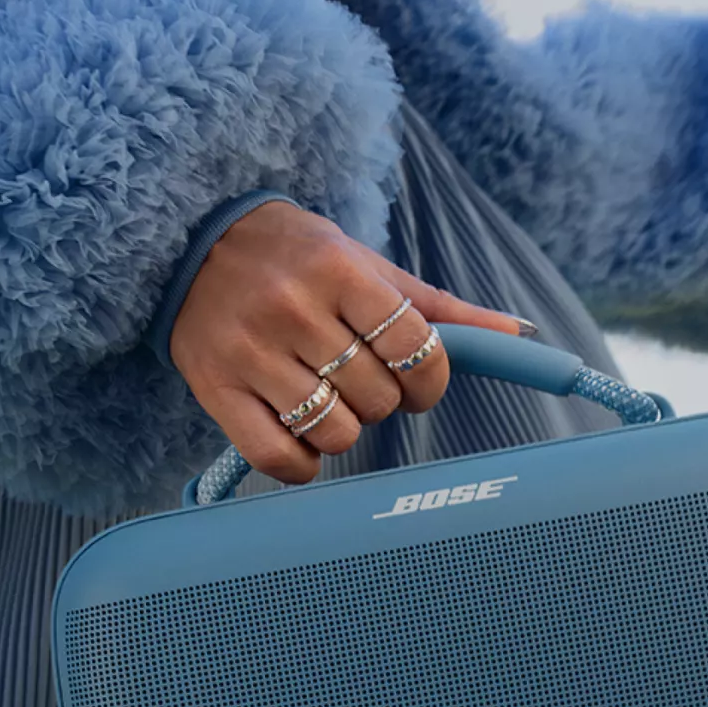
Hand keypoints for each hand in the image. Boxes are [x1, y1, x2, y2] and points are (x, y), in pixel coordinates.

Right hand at [169, 203, 526, 484]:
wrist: (191, 241)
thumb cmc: (293, 255)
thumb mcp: (364, 264)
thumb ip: (435, 306)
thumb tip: (516, 333)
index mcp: (337, 269)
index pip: (413, 345)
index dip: (431, 379)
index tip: (419, 384)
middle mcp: (291, 308)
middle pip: (376, 396)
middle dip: (382, 401)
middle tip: (360, 382)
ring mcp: (249, 351)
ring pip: (334, 431)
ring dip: (344, 431)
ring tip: (327, 402)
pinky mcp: (214, 389)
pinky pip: (279, 457)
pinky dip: (303, 464)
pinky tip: (303, 440)